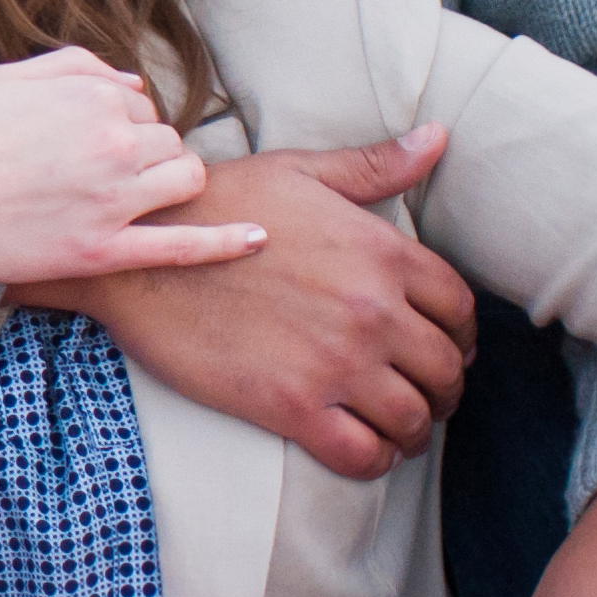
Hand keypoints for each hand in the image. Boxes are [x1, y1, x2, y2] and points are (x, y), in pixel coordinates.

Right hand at [0, 51, 256, 345]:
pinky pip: (181, 246)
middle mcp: (112, 144)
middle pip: (169, 142)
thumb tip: (130, 82)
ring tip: (134, 194)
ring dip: (170, 183)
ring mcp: (111, 202)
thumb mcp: (9, 75)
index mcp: (92, 97)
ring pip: (184, 181)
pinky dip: (226, 242)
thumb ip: (77, 66)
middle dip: (146, 154)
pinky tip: (258, 238)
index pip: (142, 105)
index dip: (119, 123)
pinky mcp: (103, 252)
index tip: (86, 141)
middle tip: (98, 171)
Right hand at [20, 129, 471, 475]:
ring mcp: (334, 363)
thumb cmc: (215, 206)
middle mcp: (370, 311)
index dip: (460, 333)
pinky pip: (363, 454)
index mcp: (380, 251)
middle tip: (423, 392)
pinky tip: (364, 447)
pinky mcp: (292, 407)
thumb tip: (438, 138)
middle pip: (444, 368)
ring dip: (413, 428)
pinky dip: (375, 459)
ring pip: (412, 417)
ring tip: (397, 426)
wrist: (136, 259)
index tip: (446, 345)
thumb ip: (373, 166)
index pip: (458, 307)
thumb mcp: (297, 173)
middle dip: (443, 386)